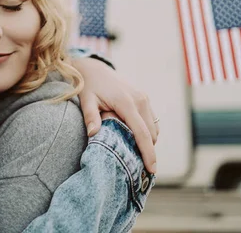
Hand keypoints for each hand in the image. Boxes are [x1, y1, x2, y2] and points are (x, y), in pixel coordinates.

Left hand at [71, 57, 158, 173]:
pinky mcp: (144, 98)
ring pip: (154, 128)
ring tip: (138, 158)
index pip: (141, 133)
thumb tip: (93, 134)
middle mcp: (140, 100)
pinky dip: (148, 133)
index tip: (151, 170)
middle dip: (149, 152)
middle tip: (140, 170)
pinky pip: (152, 121)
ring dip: (149, 143)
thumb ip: (90, 117)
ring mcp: (144, 99)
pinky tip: (137, 142)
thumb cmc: (88, 86)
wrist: (94, 69)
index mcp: (126, 102)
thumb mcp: (86, 100)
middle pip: (151, 133)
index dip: (148, 153)